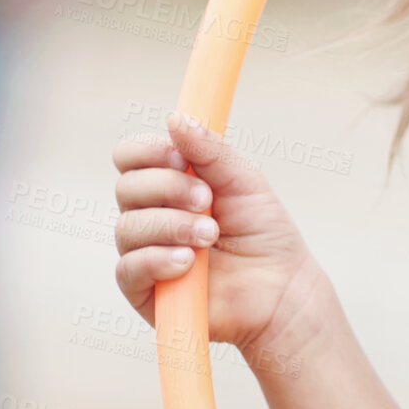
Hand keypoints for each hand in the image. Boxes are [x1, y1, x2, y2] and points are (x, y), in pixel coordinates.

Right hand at [111, 110, 316, 360]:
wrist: (281, 289)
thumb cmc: (264, 234)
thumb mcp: (244, 182)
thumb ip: (210, 151)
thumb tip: (174, 118)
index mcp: (169, 184)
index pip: (131, 156)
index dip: (148, 151)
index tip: (181, 158)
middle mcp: (150, 215)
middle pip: (127, 187)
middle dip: (169, 189)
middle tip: (208, 201)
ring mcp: (143, 253)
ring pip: (128, 227)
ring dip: (172, 226)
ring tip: (211, 236)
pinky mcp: (143, 291)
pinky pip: (129, 269)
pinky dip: (158, 260)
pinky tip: (188, 263)